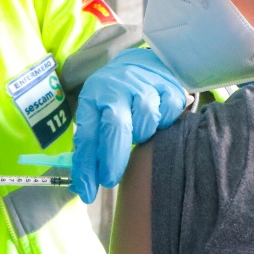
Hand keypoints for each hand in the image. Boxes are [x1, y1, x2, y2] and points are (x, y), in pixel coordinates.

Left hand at [71, 48, 186, 202]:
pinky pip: (170, 113)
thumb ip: (92, 146)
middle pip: (116, 126)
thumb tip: (83, 186)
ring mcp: (145, 85)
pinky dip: (165, 122)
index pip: (86, 135)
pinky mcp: (169, 86)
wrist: (143, 61)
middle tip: (110, 180)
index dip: (86, 166)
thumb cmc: (117, 98)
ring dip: (143, 134)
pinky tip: (159, 120)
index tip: (87, 192)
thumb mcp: (97, 113)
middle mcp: (117, 88)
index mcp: (94, 97)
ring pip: (146, 120)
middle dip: (113, 158)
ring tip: (140, 133)